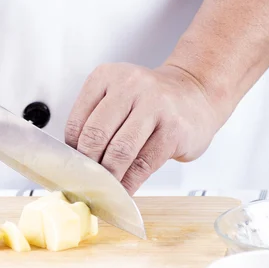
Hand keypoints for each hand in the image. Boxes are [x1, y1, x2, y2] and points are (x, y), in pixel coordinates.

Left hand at [65, 63, 222, 193]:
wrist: (196, 93)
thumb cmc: (151, 102)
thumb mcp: (117, 97)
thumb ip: (96, 121)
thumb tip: (76, 163)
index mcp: (106, 76)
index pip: (78, 121)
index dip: (71, 152)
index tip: (72, 169)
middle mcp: (130, 86)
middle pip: (96, 135)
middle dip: (88, 166)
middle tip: (85, 183)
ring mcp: (155, 106)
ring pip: (120, 151)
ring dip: (109, 177)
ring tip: (104, 190)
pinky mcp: (173, 129)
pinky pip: (144, 164)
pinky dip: (130, 182)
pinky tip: (124, 191)